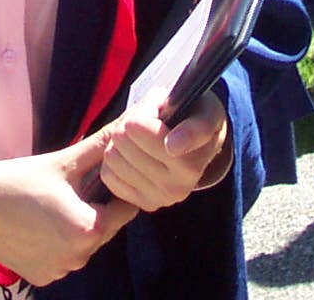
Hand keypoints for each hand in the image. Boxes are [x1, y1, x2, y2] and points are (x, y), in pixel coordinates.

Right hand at [0, 130, 136, 285]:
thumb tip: (124, 126)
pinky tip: (38, 222)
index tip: (102, 175)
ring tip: (52, 203)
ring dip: (77, 225)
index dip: (117, 189)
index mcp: (90, 229)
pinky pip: (62, 257)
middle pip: (105, 227)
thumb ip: (99, 147)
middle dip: (96, 207)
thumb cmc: (15, 182)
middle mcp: (80, 258)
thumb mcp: (62, 162)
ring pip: (83, 243)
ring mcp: (60, 271)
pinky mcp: (42, 277)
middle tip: (71, 186)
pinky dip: (57, 242)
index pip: (126, 209)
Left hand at [98, 89, 229, 211]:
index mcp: (193, 162)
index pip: (160, 139)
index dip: (147, 125)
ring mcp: (160, 198)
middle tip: (146, 120)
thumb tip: (173, 146)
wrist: (199, 145)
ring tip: (139, 136)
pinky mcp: (143, 204)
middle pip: (124, 138)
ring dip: (118, 140)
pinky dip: (113, 160)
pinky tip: (131, 155)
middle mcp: (179, 186)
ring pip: (112, 156)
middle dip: (130, 121)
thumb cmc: (196, 117)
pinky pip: (108, 175)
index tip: (159, 124)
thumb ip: (195, 125)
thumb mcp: (205, 110)